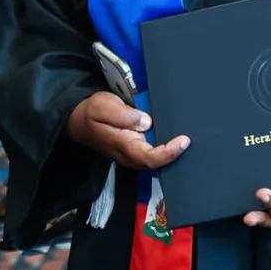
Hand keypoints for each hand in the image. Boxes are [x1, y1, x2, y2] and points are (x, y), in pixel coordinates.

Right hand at [67, 90, 189, 170]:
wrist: (79, 121)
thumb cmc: (92, 112)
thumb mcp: (104, 107)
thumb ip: (124, 115)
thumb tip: (146, 121)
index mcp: (123, 145)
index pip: (149, 157)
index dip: (168, 153)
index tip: (184, 141)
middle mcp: (129, 154)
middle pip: (156, 163)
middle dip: (175, 155)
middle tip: (191, 139)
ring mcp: (132, 153)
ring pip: (155, 160)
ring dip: (172, 153)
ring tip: (187, 139)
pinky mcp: (135, 149)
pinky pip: (153, 154)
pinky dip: (166, 148)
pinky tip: (177, 139)